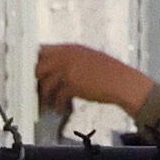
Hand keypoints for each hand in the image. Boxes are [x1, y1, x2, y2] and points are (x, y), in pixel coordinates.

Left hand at [33, 42, 158, 120]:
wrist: (123, 82)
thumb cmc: (109, 73)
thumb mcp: (88, 58)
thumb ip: (71, 60)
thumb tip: (54, 68)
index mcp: (71, 48)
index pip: (43, 50)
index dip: (37, 62)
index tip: (36, 74)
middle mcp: (67, 57)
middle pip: (39, 67)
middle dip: (38, 81)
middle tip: (39, 92)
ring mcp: (69, 70)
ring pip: (46, 84)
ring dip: (46, 98)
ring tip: (49, 106)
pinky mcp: (73, 85)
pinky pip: (57, 97)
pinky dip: (58, 106)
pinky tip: (62, 110)